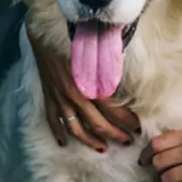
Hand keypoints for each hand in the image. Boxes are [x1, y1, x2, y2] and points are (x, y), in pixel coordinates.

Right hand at [26, 16, 140, 150]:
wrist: (43, 33)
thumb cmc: (75, 41)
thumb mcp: (96, 55)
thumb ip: (110, 72)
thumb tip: (128, 85)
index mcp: (90, 86)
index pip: (113, 111)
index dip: (127, 121)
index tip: (138, 127)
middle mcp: (75, 97)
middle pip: (97, 124)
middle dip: (115, 135)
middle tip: (128, 142)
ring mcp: (59, 99)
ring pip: (76, 129)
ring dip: (90, 141)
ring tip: (103, 148)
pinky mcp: (48, 97)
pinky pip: (53, 120)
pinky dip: (58, 133)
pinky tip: (63, 143)